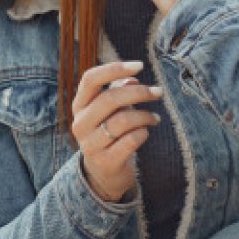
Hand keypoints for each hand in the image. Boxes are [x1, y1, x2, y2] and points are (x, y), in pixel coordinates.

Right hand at [71, 61, 163, 201]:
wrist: (104, 173)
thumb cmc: (109, 132)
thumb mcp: (111, 110)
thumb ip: (118, 91)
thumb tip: (132, 78)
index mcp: (80, 106)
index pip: (90, 79)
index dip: (114, 68)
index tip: (140, 66)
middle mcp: (81, 124)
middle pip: (110, 98)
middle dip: (139, 93)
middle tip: (158, 92)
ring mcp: (90, 144)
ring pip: (122, 120)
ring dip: (145, 115)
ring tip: (155, 118)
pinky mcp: (106, 162)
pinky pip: (131, 140)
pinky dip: (143, 133)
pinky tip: (146, 132)